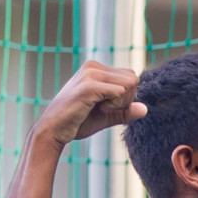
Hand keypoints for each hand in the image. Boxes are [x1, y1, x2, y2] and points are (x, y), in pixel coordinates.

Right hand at [31, 60, 146, 147]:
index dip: (127, 97)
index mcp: (96, 69)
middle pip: (133, 78)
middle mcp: (93, 66)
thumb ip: (124, 112)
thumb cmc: (76, 123)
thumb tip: (145, 109)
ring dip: (121, 102)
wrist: (52, 130)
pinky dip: (115, 105)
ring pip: (130, 83)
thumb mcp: (105, 116)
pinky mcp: (89, 86)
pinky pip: (120, 92)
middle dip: (127, 99)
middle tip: (107, 109)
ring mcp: (90, 74)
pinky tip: (97, 109)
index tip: (109, 107)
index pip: (130, 76)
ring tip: (101, 108)